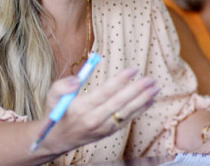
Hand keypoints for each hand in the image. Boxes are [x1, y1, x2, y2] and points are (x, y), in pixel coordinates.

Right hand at [41, 68, 159, 154]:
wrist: (56, 139)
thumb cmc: (57, 112)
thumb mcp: (52, 96)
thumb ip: (63, 85)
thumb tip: (77, 79)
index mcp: (81, 108)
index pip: (105, 92)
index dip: (121, 80)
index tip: (134, 69)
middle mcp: (94, 119)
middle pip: (119, 103)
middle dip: (137, 90)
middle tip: (150, 79)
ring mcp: (103, 128)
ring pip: (127, 112)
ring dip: (143, 99)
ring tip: (156, 87)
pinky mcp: (109, 132)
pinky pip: (128, 120)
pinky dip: (140, 110)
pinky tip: (151, 99)